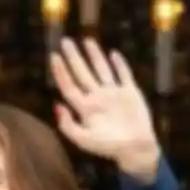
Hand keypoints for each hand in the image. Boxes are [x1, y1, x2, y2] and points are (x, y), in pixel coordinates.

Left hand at [52, 40, 160, 180]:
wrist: (135, 148)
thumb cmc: (108, 147)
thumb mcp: (84, 140)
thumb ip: (68, 125)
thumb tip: (56, 105)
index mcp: (86, 109)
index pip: (69, 86)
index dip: (61, 72)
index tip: (54, 56)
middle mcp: (98, 99)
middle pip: (82, 74)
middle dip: (73, 58)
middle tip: (65, 41)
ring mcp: (113, 94)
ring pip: (101, 70)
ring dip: (94, 56)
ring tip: (87, 40)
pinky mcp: (130, 93)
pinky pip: (123, 74)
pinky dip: (119, 64)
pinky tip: (113, 54)